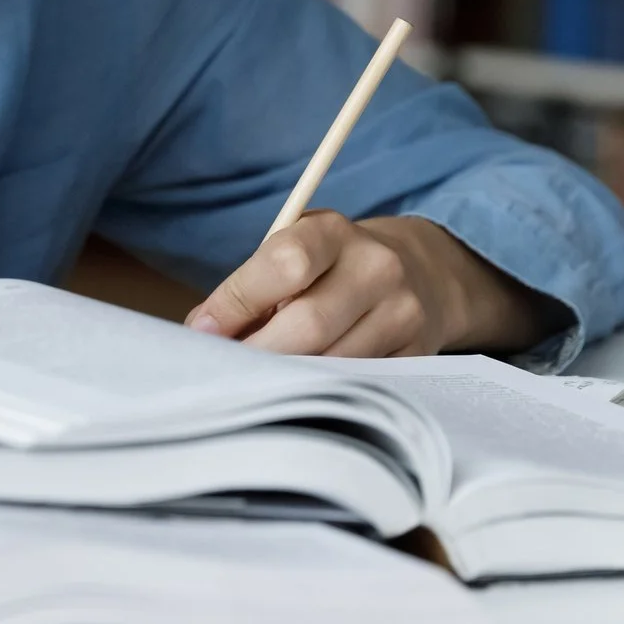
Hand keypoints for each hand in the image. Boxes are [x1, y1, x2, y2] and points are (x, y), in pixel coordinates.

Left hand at [182, 211, 552, 356]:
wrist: (421, 272)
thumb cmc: (333, 266)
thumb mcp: (295, 250)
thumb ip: (251, 285)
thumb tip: (203, 332)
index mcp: (334, 232)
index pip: (284, 264)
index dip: (237, 301)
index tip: (204, 331)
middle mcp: (376, 267)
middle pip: (308, 324)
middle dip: (258, 353)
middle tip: (225, 370)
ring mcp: (403, 312)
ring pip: (332, 363)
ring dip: (286, 378)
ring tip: (259, 380)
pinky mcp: (417, 353)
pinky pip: (358, 383)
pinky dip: (322, 390)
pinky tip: (301, 389)